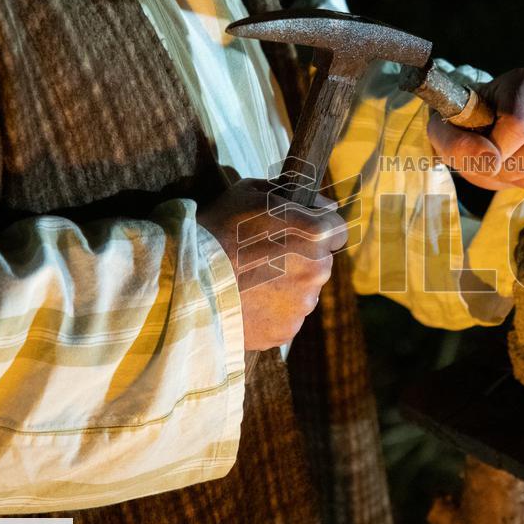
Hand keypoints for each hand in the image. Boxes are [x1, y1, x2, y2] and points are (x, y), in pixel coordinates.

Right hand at [197, 178, 347, 349]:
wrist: (185, 281)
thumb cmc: (217, 228)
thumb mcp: (251, 192)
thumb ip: (293, 193)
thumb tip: (323, 205)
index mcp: (315, 235)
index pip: (338, 230)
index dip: (319, 228)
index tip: (298, 231)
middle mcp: (318, 272)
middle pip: (320, 263)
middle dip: (301, 259)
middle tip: (263, 257)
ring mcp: (303, 305)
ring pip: (303, 292)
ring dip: (286, 286)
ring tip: (250, 282)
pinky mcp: (286, 331)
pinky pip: (286, 317)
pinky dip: (272, 311)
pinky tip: (246, 301)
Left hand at [426, 67, 523, 193]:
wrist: (485, 136)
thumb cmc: (465, 129)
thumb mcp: (445, 133)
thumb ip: (456, 144)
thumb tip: (490, 159)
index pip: (520, 124)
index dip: (498, 150)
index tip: (483, 153)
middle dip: (514, 168)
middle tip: (496, 167)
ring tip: (512, 170)